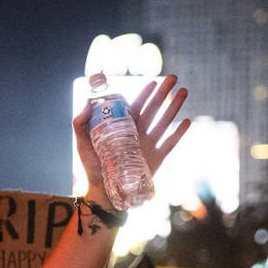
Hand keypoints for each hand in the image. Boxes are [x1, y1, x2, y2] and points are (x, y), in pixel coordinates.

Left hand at [73, 75, 190, 199]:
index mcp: (123, 127)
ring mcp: (148, 145)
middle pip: (153, 109)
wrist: (103, 190)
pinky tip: (186, 121)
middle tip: (173, 77)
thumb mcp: (82, 143)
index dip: (145, 94)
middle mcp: (138, 133)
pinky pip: (169, 143)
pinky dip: (178, 133)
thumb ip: (81, 123)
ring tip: (184, 91)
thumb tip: (87, 101)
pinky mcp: (156, 159)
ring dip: (174, 107)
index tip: (152, 82)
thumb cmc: (92, 166)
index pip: (136, 106)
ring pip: (164, 122)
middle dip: (163, 93)